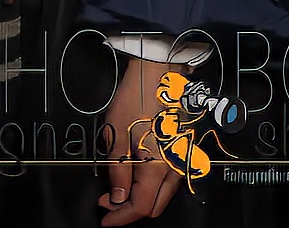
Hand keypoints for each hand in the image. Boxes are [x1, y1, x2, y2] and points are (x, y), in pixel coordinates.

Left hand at [99, 57, 177, 224]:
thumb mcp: (117, 136)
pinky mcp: (183, 153)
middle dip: (129, 210)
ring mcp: (182, 161)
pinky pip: (167, 181)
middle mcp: (175, 169)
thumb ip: (118, 171)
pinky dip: (150, 187)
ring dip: (140, 199)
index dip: (121, 216)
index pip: (141, 207)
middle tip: (107, 204)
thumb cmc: (135, 100)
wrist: (158, 74)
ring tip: (115, 191)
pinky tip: (133, 178)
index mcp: (158, 167)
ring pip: (162, 195)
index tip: (105, 218)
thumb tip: (117, 198)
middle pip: (154, 206)